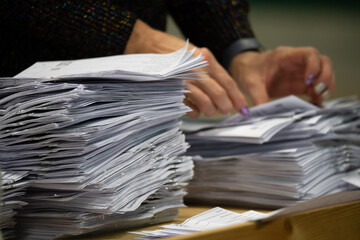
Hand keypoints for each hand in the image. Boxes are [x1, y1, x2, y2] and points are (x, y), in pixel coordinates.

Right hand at [125, 20, 247, 117]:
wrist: (147, 44)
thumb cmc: (174, 52)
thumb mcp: (196, 55)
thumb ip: (209, 71)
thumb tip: (225, 93)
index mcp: (205, 59)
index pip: (227, 81)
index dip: (237, 97)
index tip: (243, 108)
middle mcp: (196, 69)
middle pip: (218, 93)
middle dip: (225, 106)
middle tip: (226, 111)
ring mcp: (183, 79)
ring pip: (205, 101)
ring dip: (210, 111)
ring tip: (210, 112)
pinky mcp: (171, 88)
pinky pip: (188, 106)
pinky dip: (195, 112)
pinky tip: (196, 111)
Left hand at [229, 46, 335, 105]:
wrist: (245, 70)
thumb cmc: (249, 70)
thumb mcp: (251, 83)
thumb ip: (258, 97)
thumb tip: (263, 112)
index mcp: (286, 56)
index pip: (309, 54)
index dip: (314, 66)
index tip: (309, 80)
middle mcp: (297, 63)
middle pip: (323, 62)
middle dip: (325, 77)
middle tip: (319, 92)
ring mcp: (300, 73)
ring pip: (323, 74)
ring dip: (325, 86)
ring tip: (319, 99)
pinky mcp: (300, 84)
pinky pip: (315, 88)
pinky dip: (319, 96)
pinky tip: (314, 104)